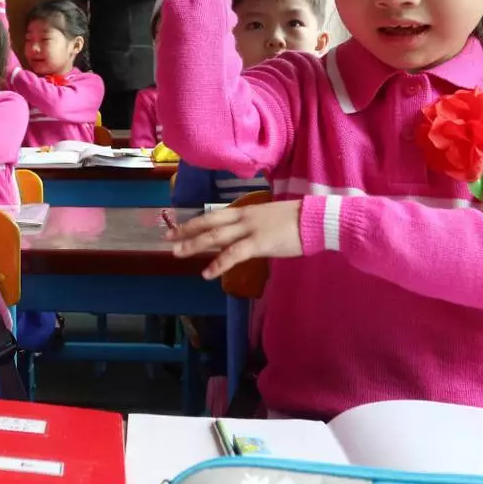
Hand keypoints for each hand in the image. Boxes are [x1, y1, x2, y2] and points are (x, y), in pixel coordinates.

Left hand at [164, 200, 301, 278]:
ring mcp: (249, 229)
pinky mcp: (258, 243)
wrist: (315, 219)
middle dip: (185, 231)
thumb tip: (238, 236)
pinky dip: (218, 264)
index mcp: (245, 210)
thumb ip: (250, 225)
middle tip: (167, 238)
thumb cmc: (296, 220)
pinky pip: (233, 254)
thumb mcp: (267, 217)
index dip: (194, 222)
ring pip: (215, 237)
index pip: (213, 216)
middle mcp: (242, 217)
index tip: (178, 227)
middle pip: (207, 223)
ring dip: (194, 245)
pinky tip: (207, 273)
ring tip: (177, 253)